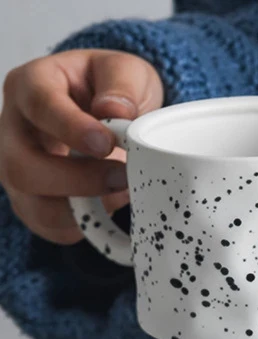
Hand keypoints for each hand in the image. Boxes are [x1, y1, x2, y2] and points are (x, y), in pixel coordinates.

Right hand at [0, 49, 162, 243]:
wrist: (109, 116)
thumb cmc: (111, 90)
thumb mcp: (125, 71)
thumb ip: (121, 84)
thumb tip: (114, 111)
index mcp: (31, 85)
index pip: (38, 106)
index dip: (71, 128)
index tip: (106, 144)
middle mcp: (14, 130)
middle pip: (21, 167)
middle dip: (77, 180)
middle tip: (122, 176)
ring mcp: (19, 170)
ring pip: (35, 206)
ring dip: (85, 209)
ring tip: (122, 193)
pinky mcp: (35, 203)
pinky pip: (54, 229)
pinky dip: (87, 226)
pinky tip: (112, 206)